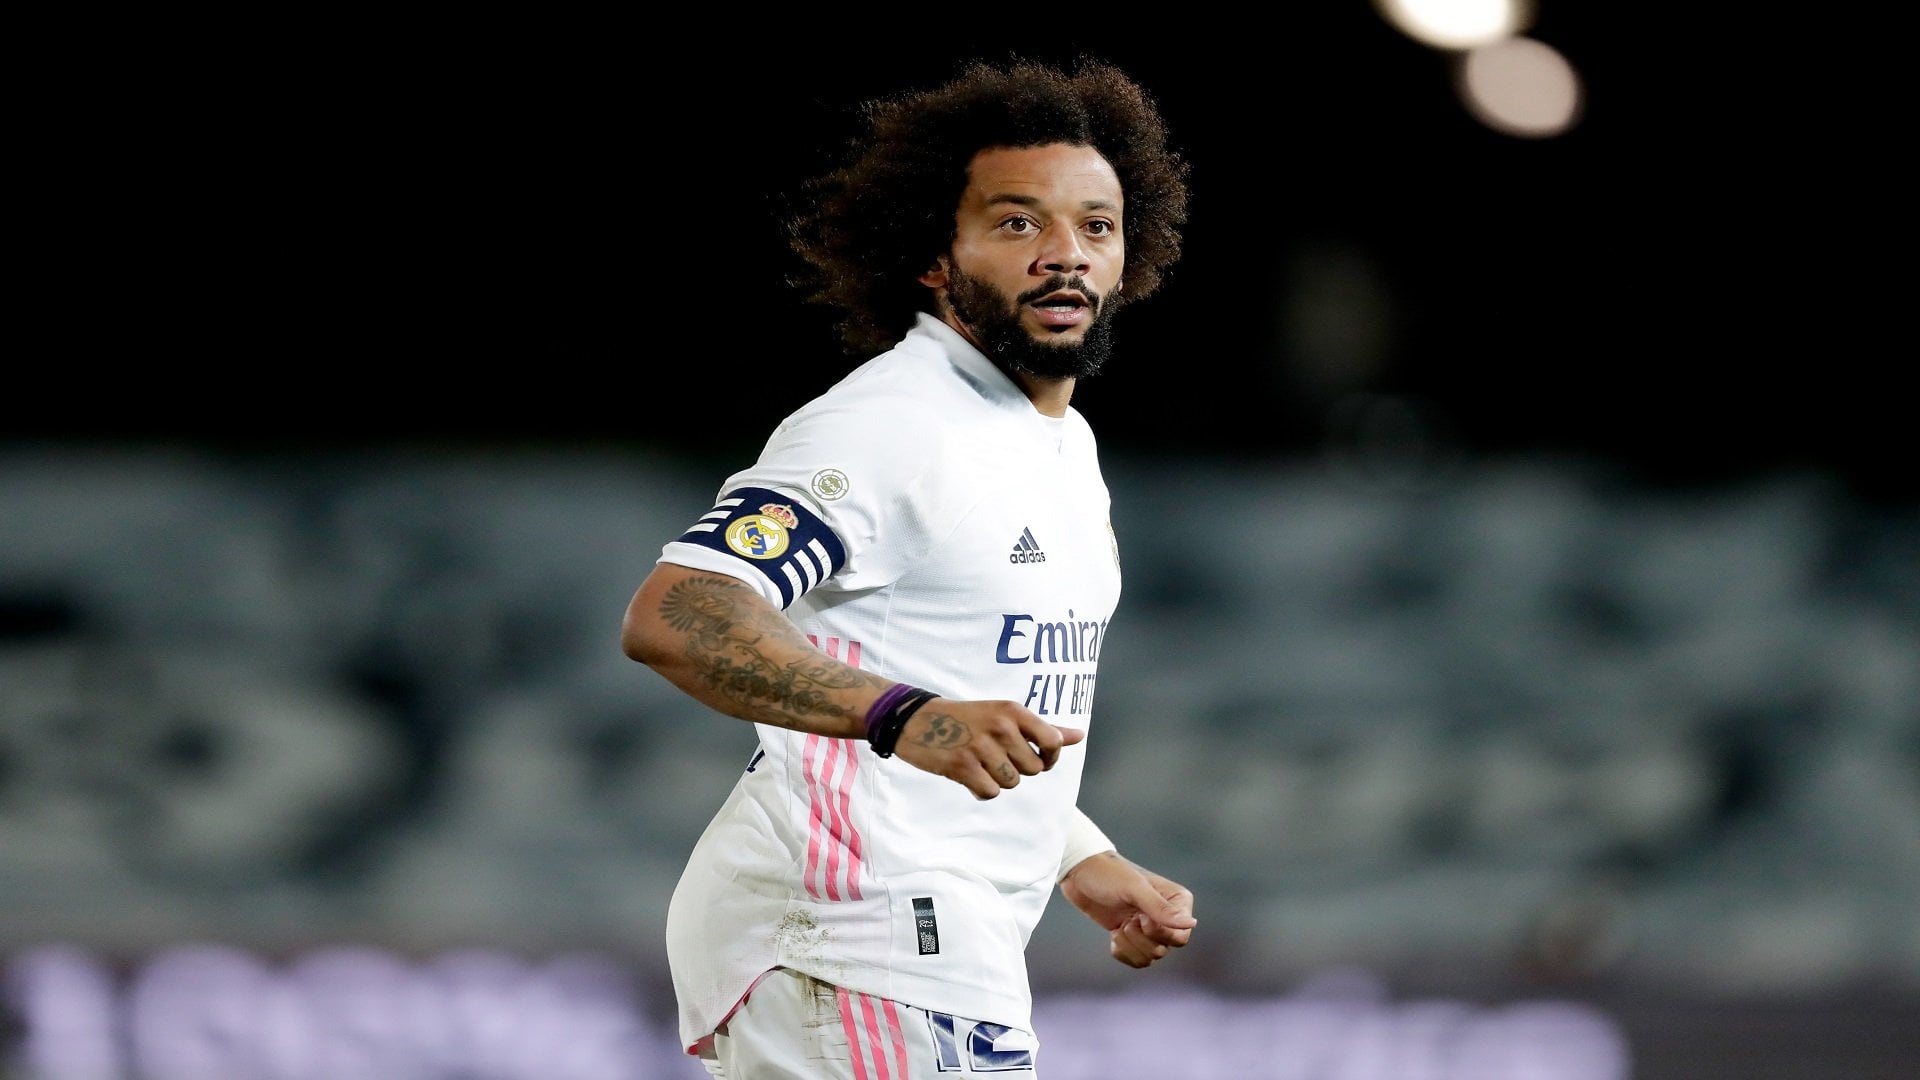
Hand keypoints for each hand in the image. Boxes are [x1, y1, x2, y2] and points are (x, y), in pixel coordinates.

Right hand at [890, 699, 1083, 799]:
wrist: (917, 720)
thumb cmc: (967, 719)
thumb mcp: (1005, 715)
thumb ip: (1043, 728)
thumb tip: (1080, 736)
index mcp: (1013, 711)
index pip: (1053, 742)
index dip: (1049, 758)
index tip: (1036, 758)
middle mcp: (1001, 726)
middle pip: (1033, 769)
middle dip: (1018, 770)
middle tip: (996, 758)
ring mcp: (981, 746)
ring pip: (1012, 783)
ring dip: (998, 780)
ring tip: (980, 764)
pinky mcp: (962, 766)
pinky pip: (990, 793)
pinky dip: (981, 790)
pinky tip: (969, 775)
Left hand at [1060, 852, 1195, 967]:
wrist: (1080, 874)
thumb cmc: (1109, 874)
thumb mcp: (1134, 889)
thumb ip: (1161, 908)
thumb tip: (1191, 924)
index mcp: (1177, 901)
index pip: (1181, 937)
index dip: (1159, 934)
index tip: (1141, 918)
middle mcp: (1167, 916)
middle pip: (1164, 950)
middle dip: (1141, 940)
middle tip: (1128, 922)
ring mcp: (1149, 927)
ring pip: (1150, 958)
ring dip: (1130, 946)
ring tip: (1119, 927)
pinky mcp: (1132, 936)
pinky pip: (1136, 960)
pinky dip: (1122, 952)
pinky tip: (1114, 934)